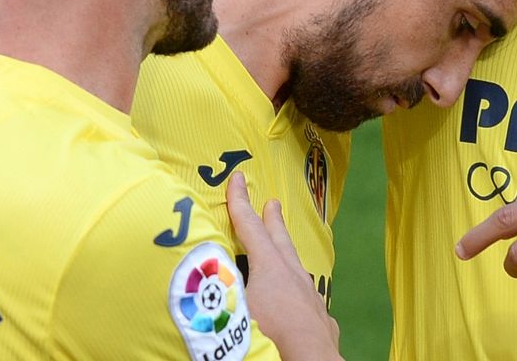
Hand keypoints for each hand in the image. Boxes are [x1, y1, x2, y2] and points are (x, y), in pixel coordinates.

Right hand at [227, 173, 339, 359]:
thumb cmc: (266, 335)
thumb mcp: (230, 307)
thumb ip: (215, 288)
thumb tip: (193, 278)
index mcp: (271, 268)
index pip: (250, 228)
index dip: (240, 203)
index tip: (238, 179)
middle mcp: (294, 278)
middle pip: (281, 243)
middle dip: (273, 222)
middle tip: (273, 204)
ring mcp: (312, 300)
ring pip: (299, 272)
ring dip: (289, 258)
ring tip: (286, 252)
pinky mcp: (322, 324)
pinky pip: (310, 303)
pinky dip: (302, 297)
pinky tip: (303, 304)